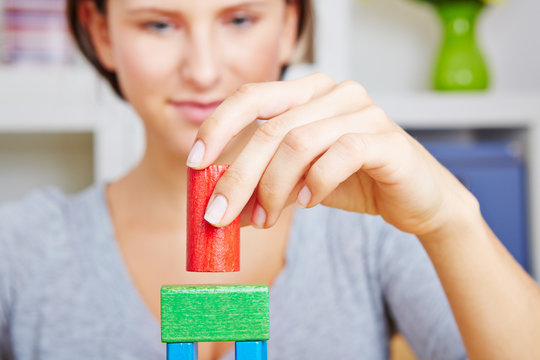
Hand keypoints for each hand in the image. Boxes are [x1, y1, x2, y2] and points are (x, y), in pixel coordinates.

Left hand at [187, 73, 477, 235]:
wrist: (416, 197)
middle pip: (270, 129)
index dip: (218, 126)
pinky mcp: (386, 139)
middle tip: (219, 216)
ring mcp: (363, 111)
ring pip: (299, 143)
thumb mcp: (297, 181)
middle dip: (238, 177)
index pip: (253, 96)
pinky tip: (309, 202)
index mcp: (308, 92)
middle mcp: (334, 92)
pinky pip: (340, 156)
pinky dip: (316, 184)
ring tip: (267, 218)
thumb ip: (262, 185)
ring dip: (273, 189)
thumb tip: (220, 208)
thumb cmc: (354, 181)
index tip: (195, 161)